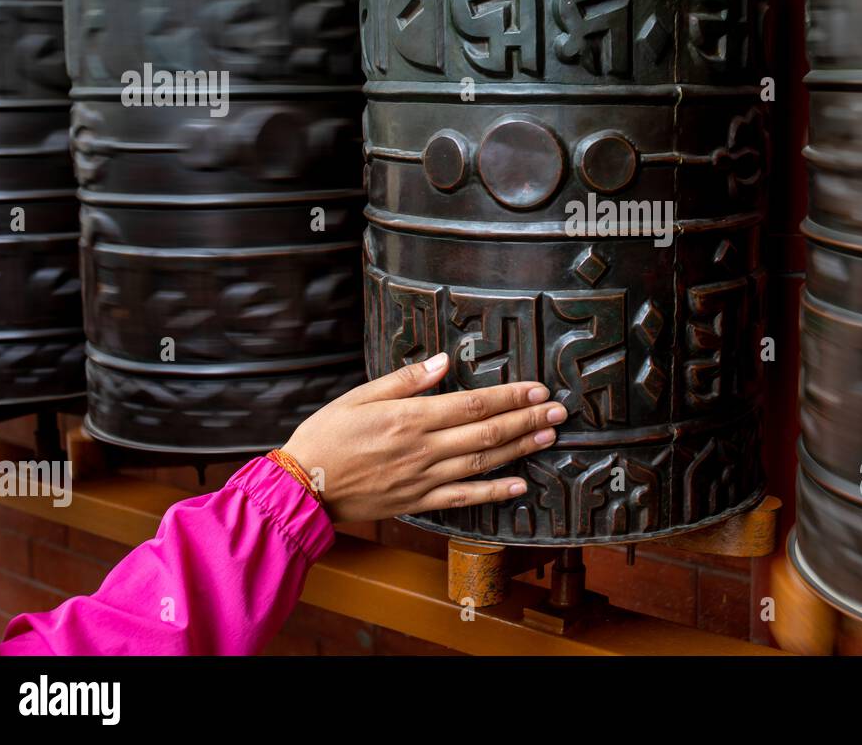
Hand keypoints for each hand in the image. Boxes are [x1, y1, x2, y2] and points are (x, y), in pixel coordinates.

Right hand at [281, 353, 563, 523]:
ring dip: (520, 449)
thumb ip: (406, 380)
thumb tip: (444, 361)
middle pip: (487, 433)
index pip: (472, 404)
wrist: (302, 487)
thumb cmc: (326, 436)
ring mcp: (424, 478)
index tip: (536, 388)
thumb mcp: (360, 396)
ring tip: (549, 436)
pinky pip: (464, 498)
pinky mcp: (419, 501)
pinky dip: (493, 492)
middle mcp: (424, 449)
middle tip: (559, 411)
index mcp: (411, 418)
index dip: (509, 396)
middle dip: (527, 419)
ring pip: (483, 463)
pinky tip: (519, 485)